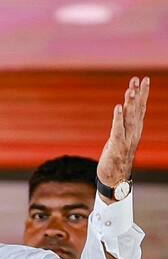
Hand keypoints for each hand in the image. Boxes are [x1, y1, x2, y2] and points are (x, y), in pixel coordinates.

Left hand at [97, 76, 149, 191]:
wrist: (114, 179)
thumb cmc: (116, 158)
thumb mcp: (120, 138)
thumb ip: (122, 124)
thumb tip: (123, 109)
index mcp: (135, 130)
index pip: (140, 109)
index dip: (143, 94)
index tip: (143, 79)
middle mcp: (133, 133)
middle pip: (136, 110)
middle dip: (137, 94)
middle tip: (137, 79)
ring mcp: (125, 139)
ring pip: (129, 118)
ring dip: (129, 104)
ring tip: (130, 90)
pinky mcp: (115, 146)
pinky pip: (117, 130)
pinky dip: (117, 118)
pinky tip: (117, 108)